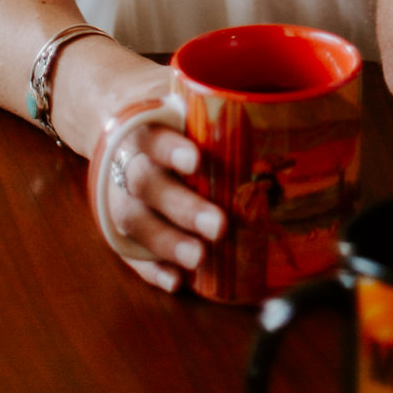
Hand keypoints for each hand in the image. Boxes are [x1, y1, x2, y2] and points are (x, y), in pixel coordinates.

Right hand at [104, 123, 226, 293]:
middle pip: (146, 184)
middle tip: (219, 225)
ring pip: (135, 222)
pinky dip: (152, 270)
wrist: (124, 138)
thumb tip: (273, 112)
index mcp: (143, 132)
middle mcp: (126, 167)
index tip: (198, 161)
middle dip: (182, 207)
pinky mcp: (120, 234)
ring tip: (199, 257)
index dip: (171, 150)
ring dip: (167, 242)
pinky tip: (176, 281)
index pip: (153, 138)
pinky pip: (130, 254)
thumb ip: (213, 116)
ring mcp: (119, 202)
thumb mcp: (183, 110)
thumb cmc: (172, 125)